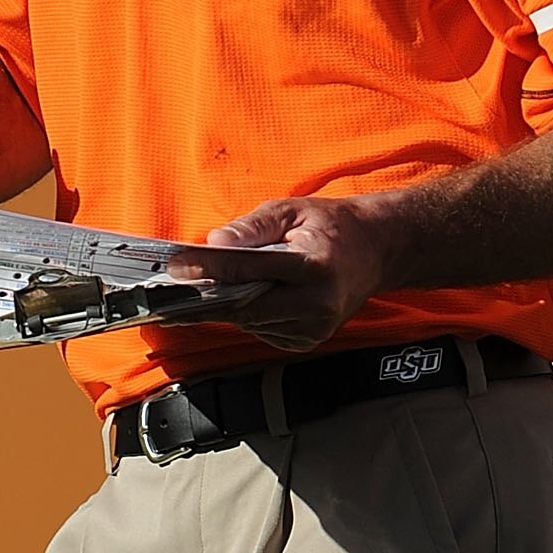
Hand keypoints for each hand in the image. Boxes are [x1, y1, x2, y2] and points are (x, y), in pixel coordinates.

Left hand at [188, 194, 390, 351]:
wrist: (375, 252)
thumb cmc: (331, 227)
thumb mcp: (291, 211)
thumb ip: (252, 227)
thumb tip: (214, 242)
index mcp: (314, 266)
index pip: (249, 270)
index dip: (209, 269)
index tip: (177, 265)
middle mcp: (317, 303)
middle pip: (245, 307)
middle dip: (210, 295)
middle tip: (178, 284)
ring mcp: (315, 327)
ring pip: (250, 323)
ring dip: (229, 305)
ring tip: (214, 285)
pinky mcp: (308, 341)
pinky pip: (263, 332)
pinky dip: (251, 315)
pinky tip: (256, 296)